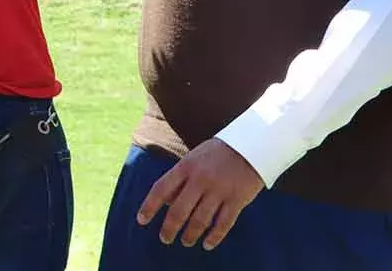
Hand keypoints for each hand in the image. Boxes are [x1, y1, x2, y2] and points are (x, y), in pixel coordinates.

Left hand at [138, 138, 263, 250]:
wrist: (251, 146)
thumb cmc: (216, 154)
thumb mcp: (192, 159)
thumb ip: (179, 179)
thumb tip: (166, 203)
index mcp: (185, 167)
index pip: (161, 189)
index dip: (149, 206)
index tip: (141, 220)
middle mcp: (200, 180)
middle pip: (179, 211)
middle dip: (169, 229)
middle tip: (165, 239)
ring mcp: (219, 190)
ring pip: (200, 220)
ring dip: (190, 235)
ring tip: (186, 242)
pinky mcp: (237, 200)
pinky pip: (223, 224)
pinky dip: (214, 237)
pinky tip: (207, 244)